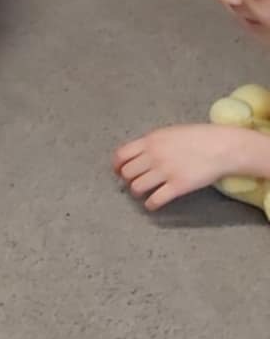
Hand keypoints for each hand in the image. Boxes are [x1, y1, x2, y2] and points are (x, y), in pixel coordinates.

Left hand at [113, 123, 261, 211]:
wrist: (221, 147)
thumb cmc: (197, 138)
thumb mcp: (169, 133)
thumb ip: (152, 143)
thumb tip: (137, 154)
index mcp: (150, 140)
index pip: (121, 155)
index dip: (116, 166)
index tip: (118, 172)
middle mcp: (154, 156)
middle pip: (126, 173)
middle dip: (127, 180)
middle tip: (134, 182)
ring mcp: (165, 171)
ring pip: (136, 187)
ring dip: (137, 192)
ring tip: (143, 193)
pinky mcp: (177, 186)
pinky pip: (155, 200)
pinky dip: (150, 205)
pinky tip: (153, 205)